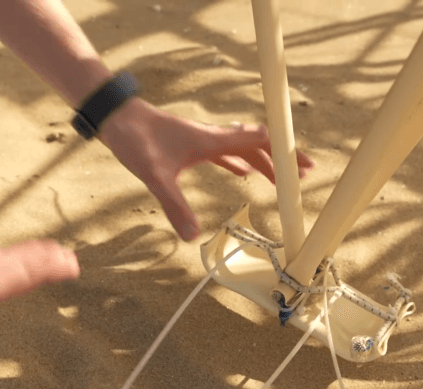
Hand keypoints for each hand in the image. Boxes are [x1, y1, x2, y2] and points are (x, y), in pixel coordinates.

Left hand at [99, 99, 314, 240]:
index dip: (284, 156)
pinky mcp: (192, 143)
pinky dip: (239, 161)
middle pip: (257, 146)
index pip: (259, 144)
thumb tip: (192, 237)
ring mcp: (203, 139)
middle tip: (302, 177)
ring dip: (263, 162)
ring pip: (242, 149)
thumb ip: (175, 205)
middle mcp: (213, 137)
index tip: (305, 168)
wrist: (117, 117)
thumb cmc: (136, 139)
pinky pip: (224, 152)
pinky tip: (241, 173)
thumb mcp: (155, 176)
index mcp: (213, 141)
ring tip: (279, 178)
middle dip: (281, 161)